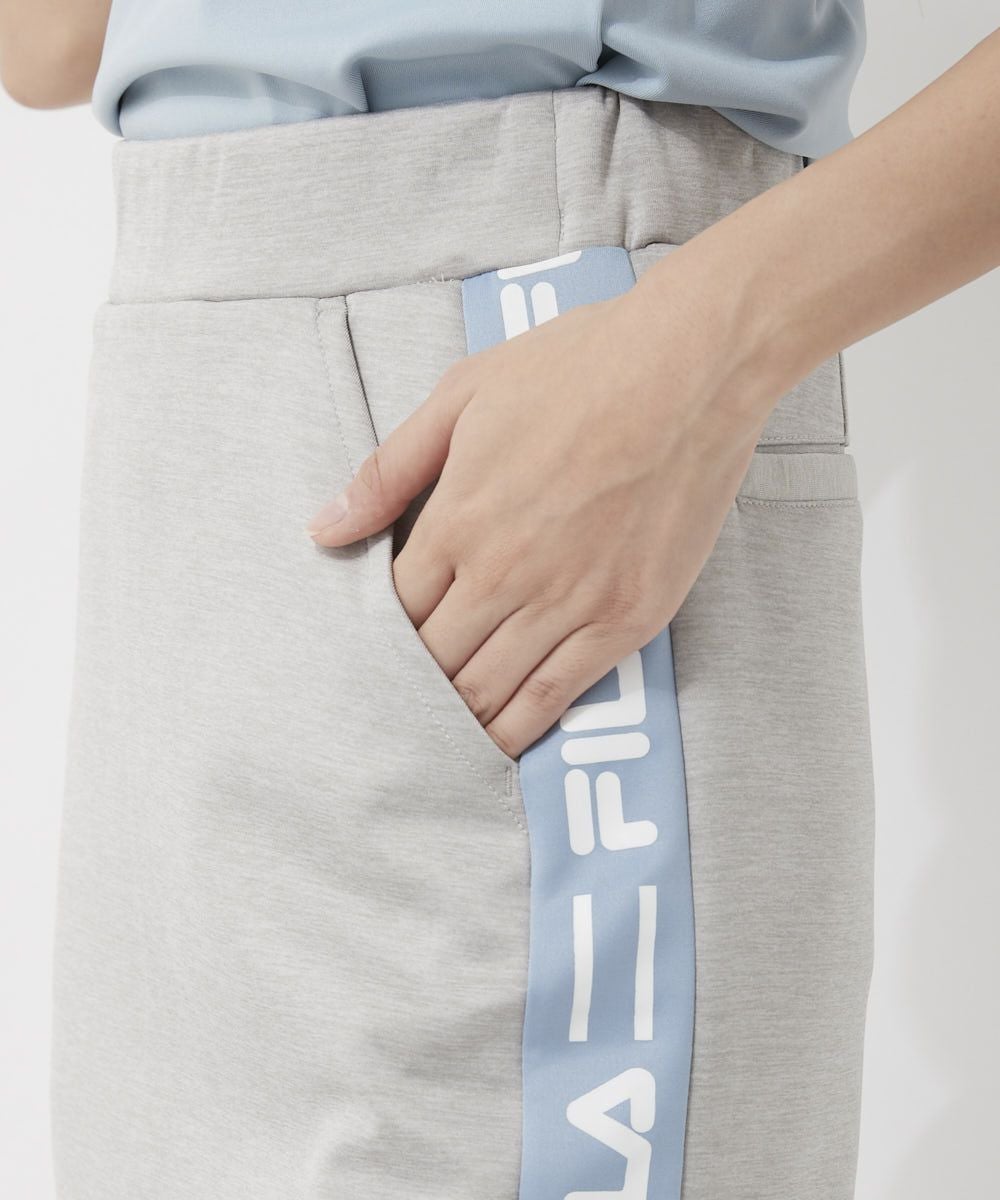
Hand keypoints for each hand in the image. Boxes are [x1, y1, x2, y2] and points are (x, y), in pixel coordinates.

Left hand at [308, 271, 770, 759]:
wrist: (693, 369)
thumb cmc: (579, 368)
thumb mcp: (462, 396)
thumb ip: (389, 470)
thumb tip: (323, 529)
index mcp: (457, 521)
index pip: (397, 609)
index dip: (385, 633)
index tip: (383, 646)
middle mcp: (505, 575)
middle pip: (435, 659)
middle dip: (414, 681)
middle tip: (401, 703)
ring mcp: (569, 603)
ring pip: (489, 690)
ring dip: (457, 717)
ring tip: (440, 735)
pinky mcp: (626, 618)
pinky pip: (557, 695)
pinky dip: (520, 728)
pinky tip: (501, 742)